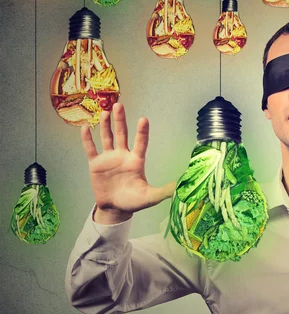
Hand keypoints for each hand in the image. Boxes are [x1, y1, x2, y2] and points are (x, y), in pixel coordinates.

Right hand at [81, 103, 175, 223]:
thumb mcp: (149, 197)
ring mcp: (109, 158)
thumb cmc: (134, 201)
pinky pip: (91, 149)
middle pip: (122, 135)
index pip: (140, 143)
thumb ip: (162, 192)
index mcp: (136, 161)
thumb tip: (178, 188)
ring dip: (105, 125)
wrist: (115, 208)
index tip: (143, 119)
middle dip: (120, 121)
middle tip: (119, 105)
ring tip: (105, 112)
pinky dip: (87, 139)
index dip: (142, 132)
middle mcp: (123, 156)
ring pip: (107, 138)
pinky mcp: (96, 164)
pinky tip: (85, 127)